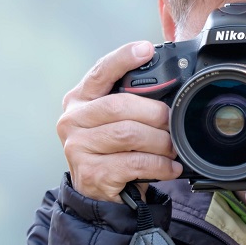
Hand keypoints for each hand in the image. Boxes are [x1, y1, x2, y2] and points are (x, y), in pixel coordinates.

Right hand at [56, 41, 182, 201]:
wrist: (98, 195)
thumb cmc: (112, 151)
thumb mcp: (113, 122)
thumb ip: (130, 102)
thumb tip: (168, 88)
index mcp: (79, 100)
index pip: (100, 72)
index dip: (123, 58)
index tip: (146, 49)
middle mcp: (72, 121)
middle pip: (120, 105)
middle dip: (154, 113)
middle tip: (172, 122)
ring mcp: (77, 148)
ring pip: (129, 134)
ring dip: (160, 141)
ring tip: (172, 147)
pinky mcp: (90, 174)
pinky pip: (134, 163)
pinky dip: (159, 165)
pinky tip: (170, 167)